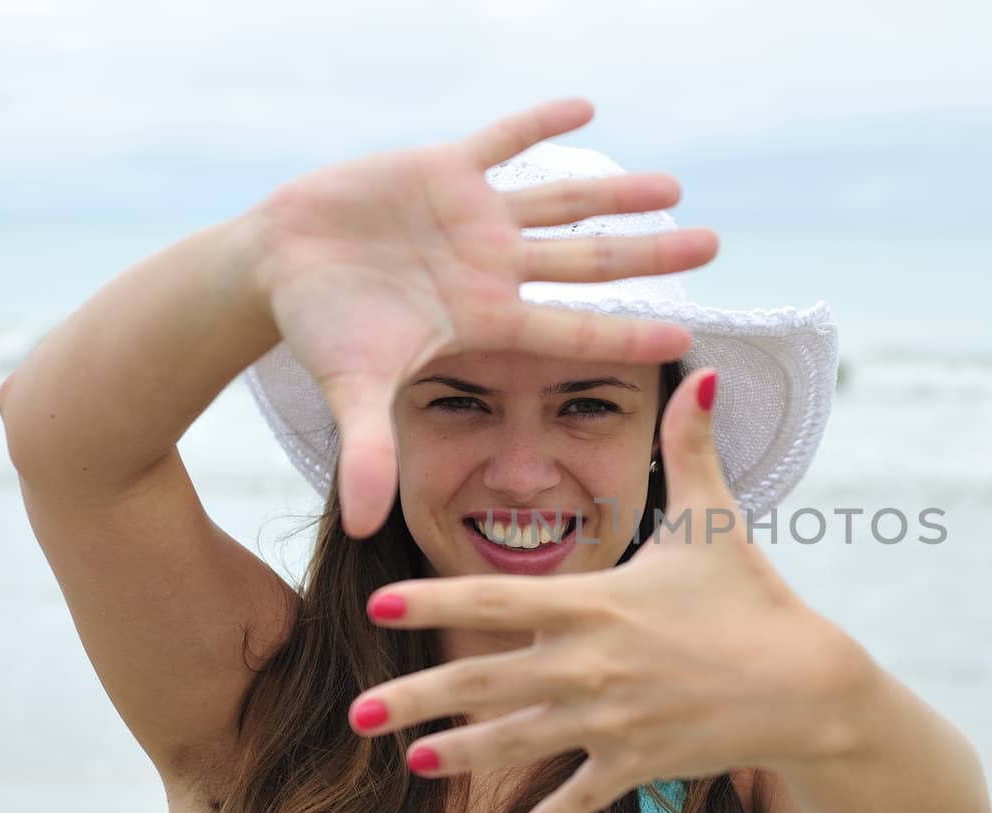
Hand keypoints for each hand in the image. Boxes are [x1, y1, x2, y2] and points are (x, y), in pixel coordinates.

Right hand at [245, 97, 718, 538]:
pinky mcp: (441, 170)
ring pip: (561, 201)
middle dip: (650, 254)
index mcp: (485, 319)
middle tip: (713, 247)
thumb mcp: (352, 391)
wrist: (278, 270)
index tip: (685, 338)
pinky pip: (501, 140)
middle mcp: (493, 269)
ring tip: (671, 187)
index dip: (626, 333)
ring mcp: (473, 218)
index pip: (571, 331)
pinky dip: (538, 121)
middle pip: (590, 262)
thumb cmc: (322, 331)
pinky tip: (585, 105)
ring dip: (615, 193)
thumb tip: (368, 527)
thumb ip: (369, 453)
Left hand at [344, 367, 869, 812]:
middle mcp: (590, 664)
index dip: (433, 601)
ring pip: (519, 741)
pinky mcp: (638, 761)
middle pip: (485, 680)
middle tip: (358, 714)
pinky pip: (584, 791)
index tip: (377, 607)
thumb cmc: (754, 597)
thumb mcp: (717, 520)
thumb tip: (706, 372)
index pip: (496, 599)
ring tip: (414, 762)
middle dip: (417, 698)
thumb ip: (694, 448)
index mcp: (596, 603)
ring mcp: (611, 719)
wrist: (807, 685)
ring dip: (463, 754)